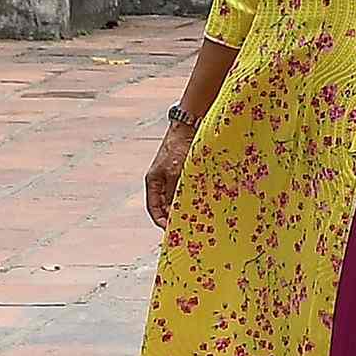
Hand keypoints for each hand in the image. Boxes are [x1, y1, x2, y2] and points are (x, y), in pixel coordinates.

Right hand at [142, 115, 192, 230]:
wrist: (190, 125)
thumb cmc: (179, 147)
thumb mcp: (175, 173)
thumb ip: (175, 192)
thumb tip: (177, 211)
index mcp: (153, 181)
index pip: (153, 208)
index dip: (160, 221)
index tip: (169, 230)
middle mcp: (161, 180)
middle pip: (165, 205)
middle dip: (174, 216)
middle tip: (185, 227)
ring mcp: (173, 175)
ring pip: (177, 198)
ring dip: (184, 206)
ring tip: (196, 217)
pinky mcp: (185, 170)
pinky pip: (187, 189)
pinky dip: (192, 196)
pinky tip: (203, 202)